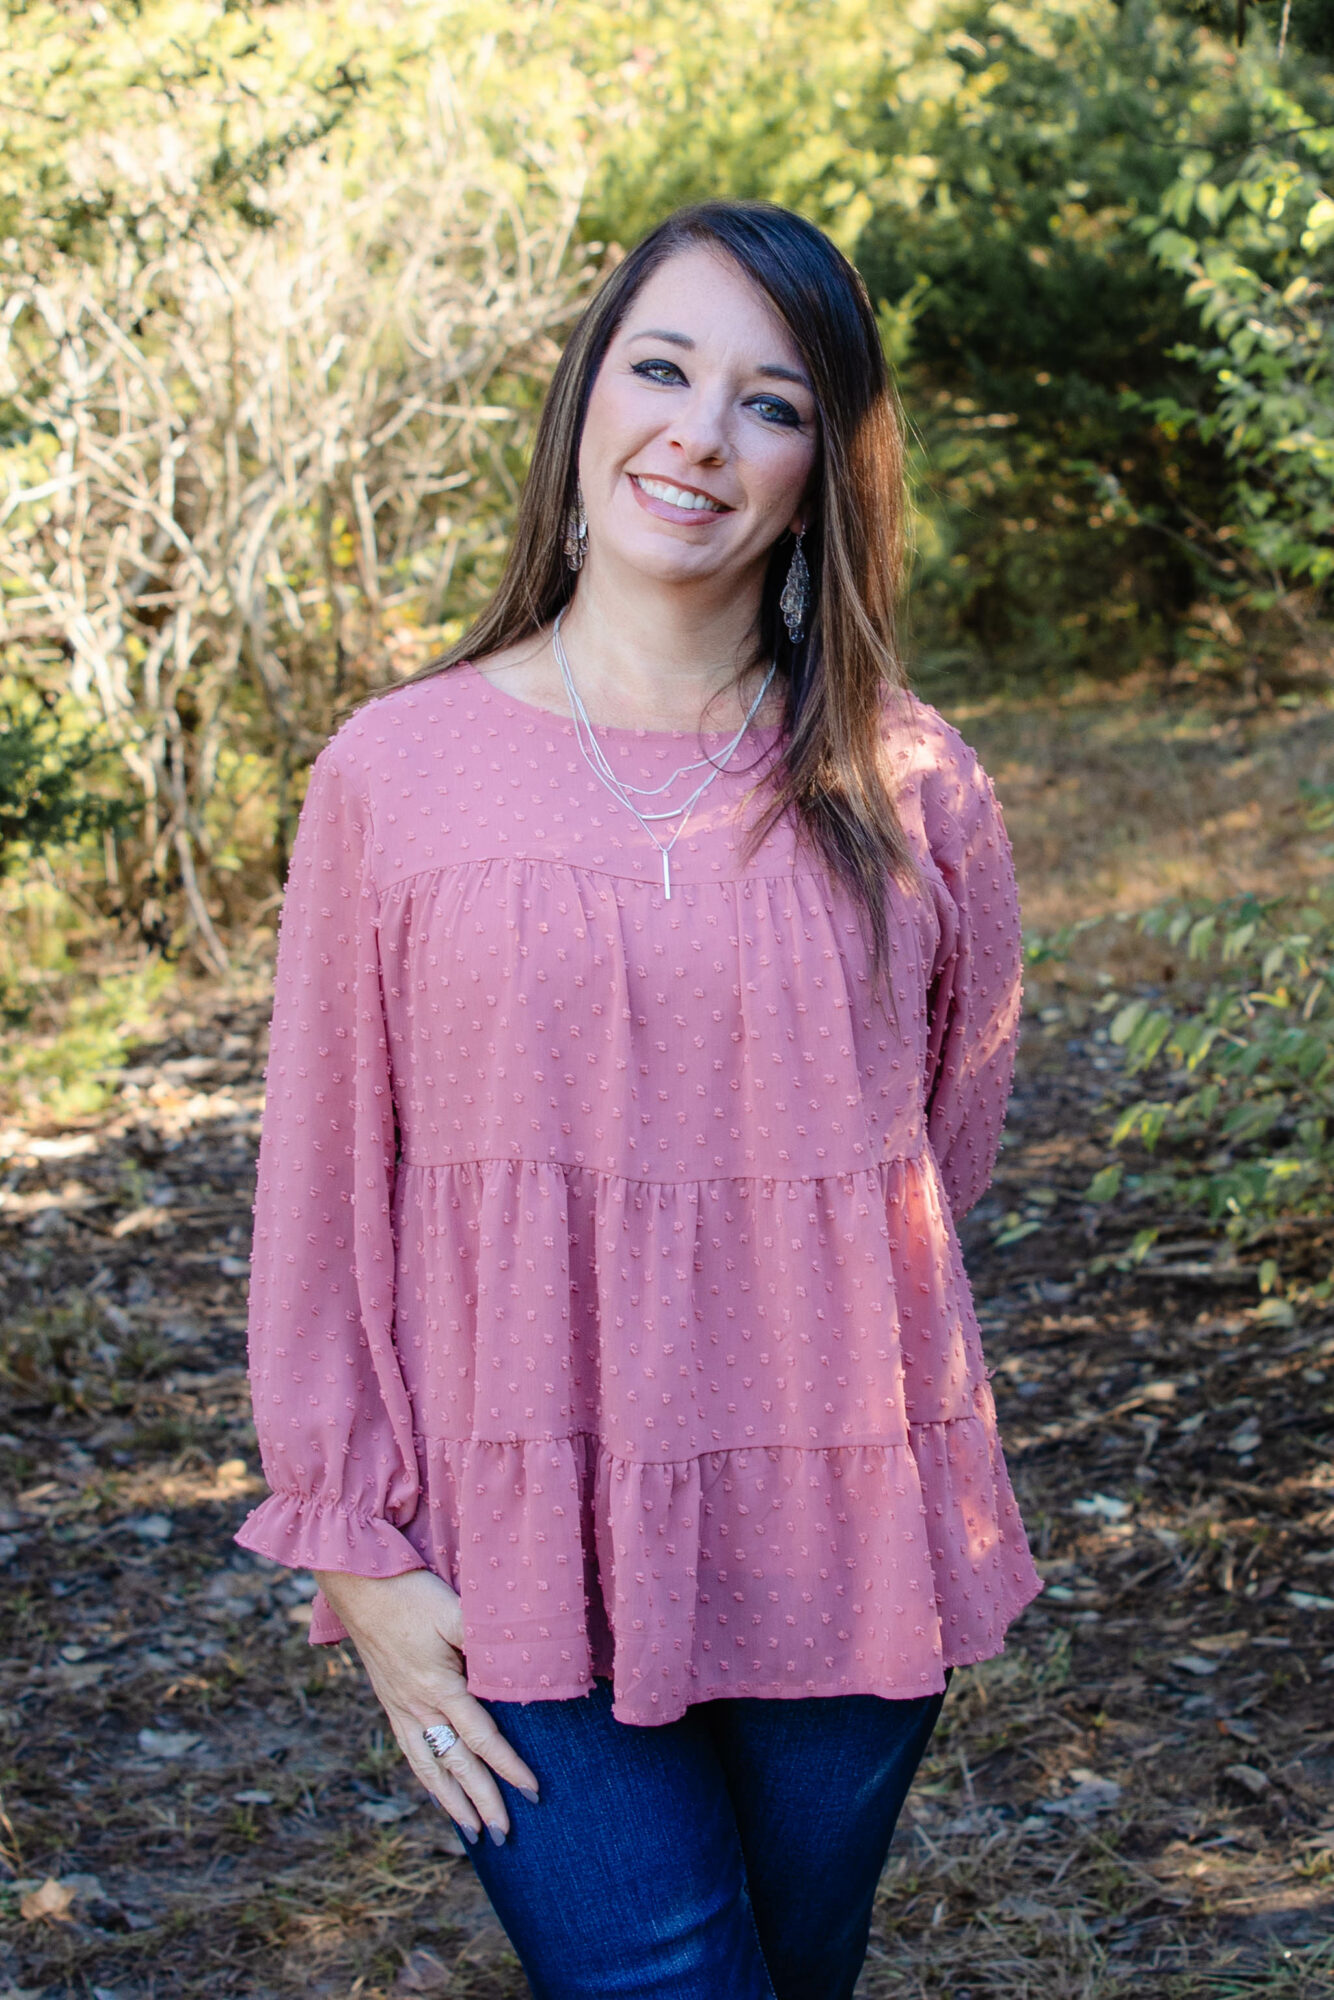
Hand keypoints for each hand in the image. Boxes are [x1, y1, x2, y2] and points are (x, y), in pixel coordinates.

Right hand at [312, 1568, 540, 1843]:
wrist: (358, 1586)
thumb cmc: (411, 1593)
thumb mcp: (454, 1609)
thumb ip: (485, 1640)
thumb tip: (517, 1667)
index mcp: (439, 1686)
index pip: (482, 1738)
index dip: (509, 1767)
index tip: (533, 1792)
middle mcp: (419, 1706)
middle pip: (458, 1765)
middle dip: (483, 1801)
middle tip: (506, 1835)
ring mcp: (401, 1708)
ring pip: (430, 1767)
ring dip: (453, 1802)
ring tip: (473, 1833)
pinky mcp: (390, 1702)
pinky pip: (412, 1751)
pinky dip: (428, 1778)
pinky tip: (438, 1788)